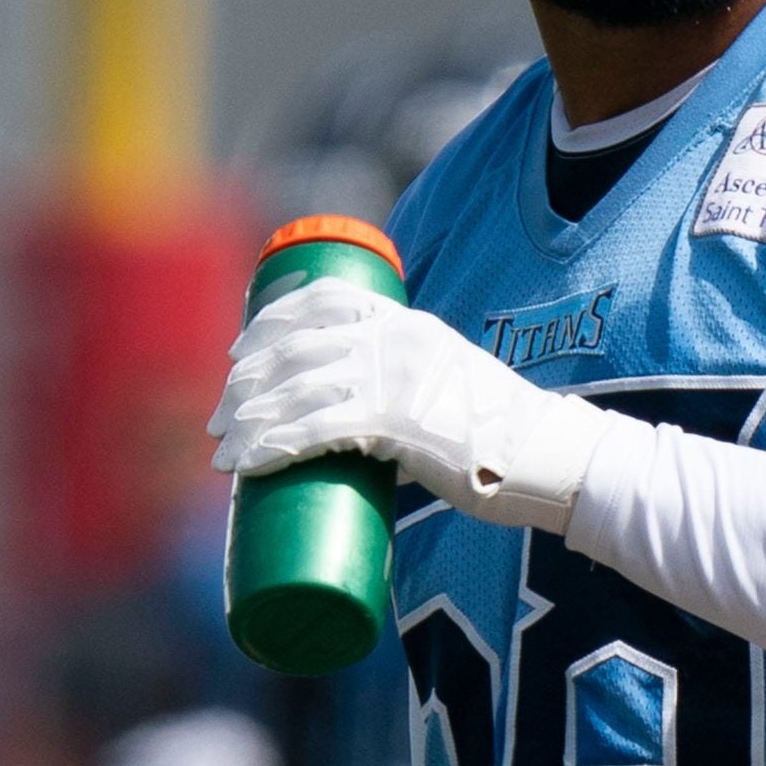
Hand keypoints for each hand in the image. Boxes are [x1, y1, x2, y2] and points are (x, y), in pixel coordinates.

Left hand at [207, 276, 611, 531]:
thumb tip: (361, 419)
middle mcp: (394, 338)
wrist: (545, 452)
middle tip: (220, 418)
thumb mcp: (448, 377)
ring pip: (294, 391)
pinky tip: (249, 465)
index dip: (268, 322)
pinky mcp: (395, 421)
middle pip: (293, 348)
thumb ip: (406, 380)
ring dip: (247, 423)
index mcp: (405, 321)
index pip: (320, 300)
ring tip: (223, 452)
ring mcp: (393, 377)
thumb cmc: (498, 430)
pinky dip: (273, 447)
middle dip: (243, 384)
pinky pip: (314, 430)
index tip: (237, 351)